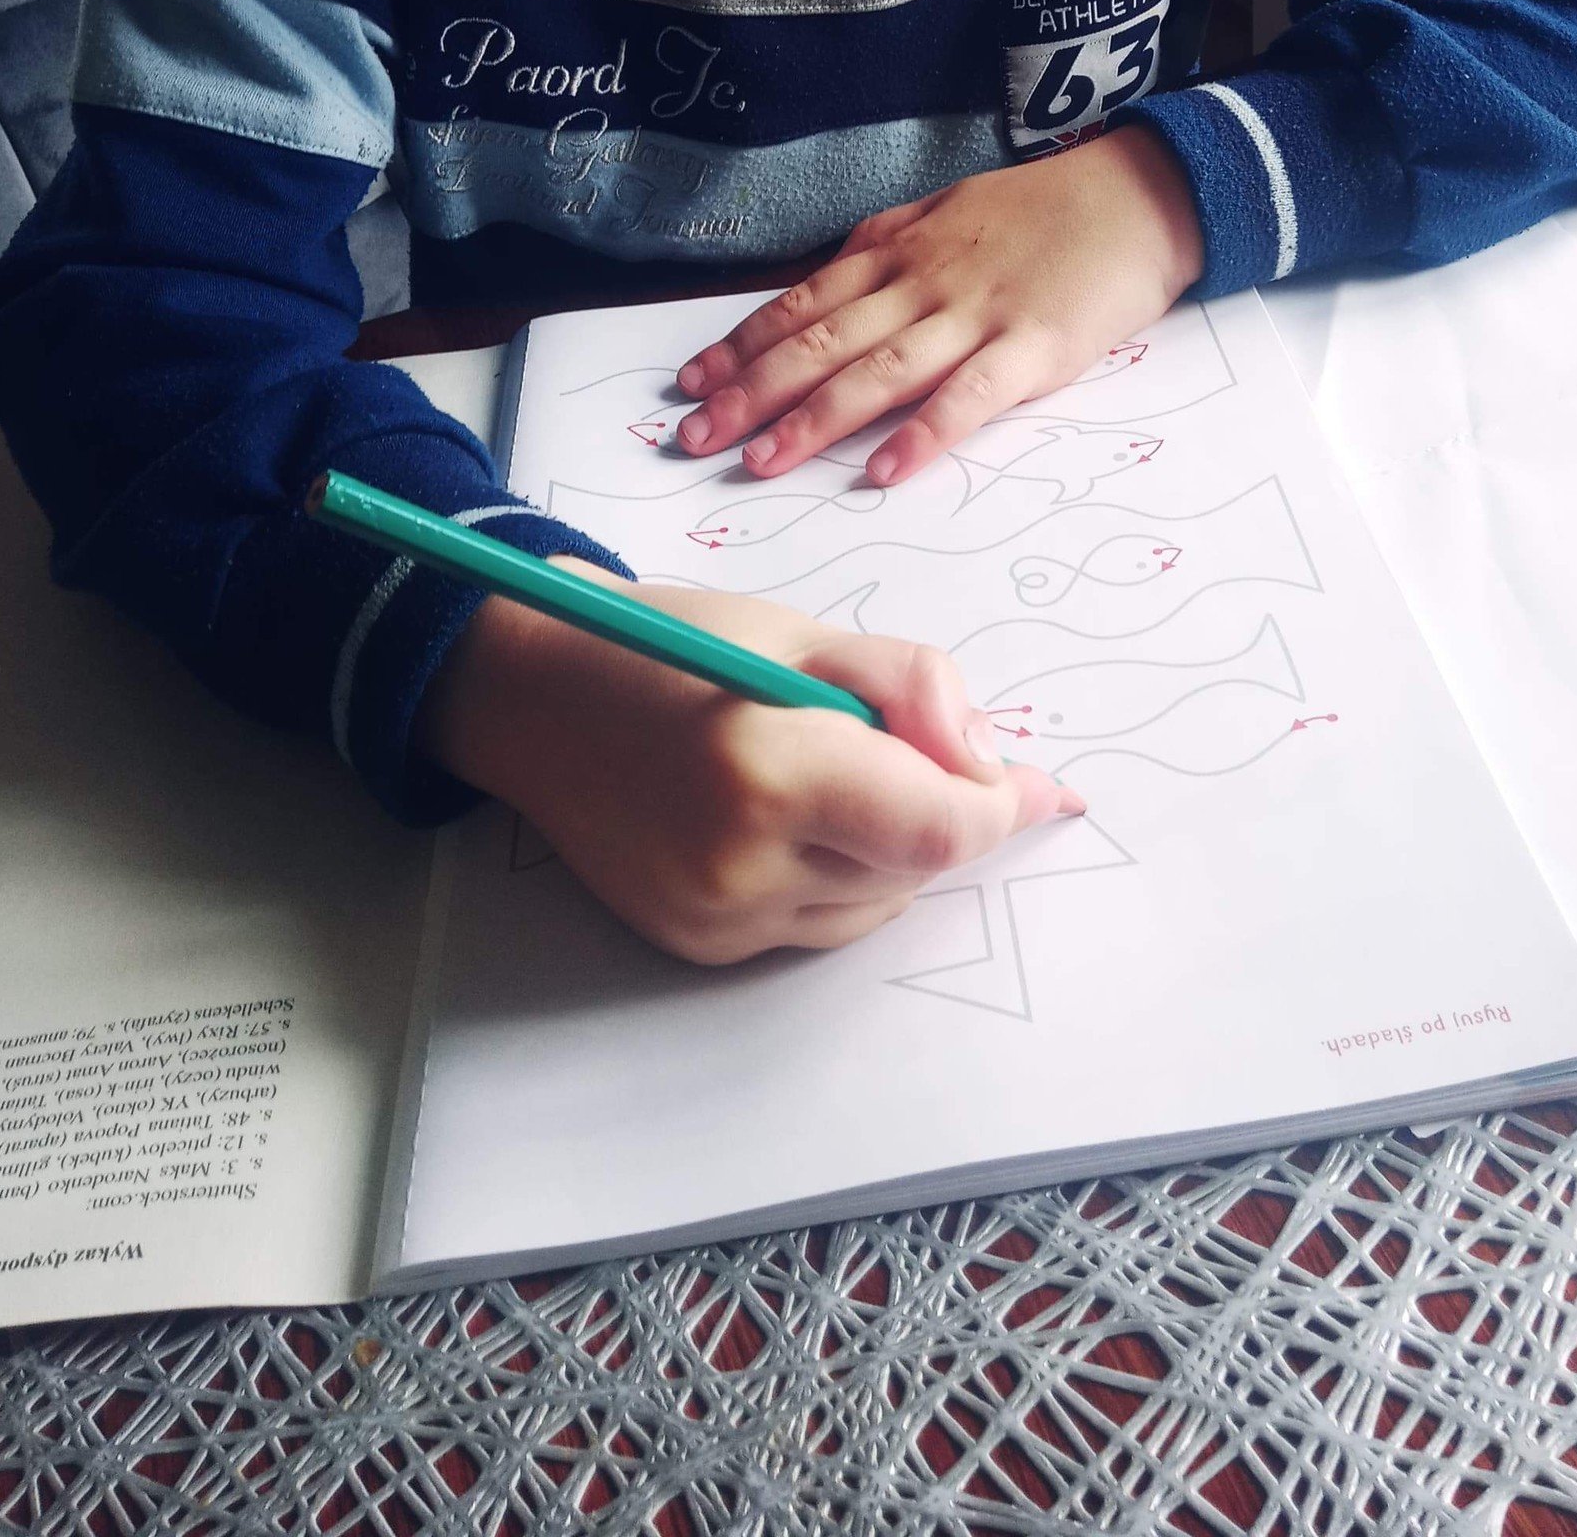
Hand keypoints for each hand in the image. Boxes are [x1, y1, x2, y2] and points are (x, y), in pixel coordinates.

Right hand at [417, 565, 1081, 964]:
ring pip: (874, 905)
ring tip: (821, 771)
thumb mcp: (803, 632)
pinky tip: (781, 815)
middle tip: (894, 742)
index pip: (942, 829)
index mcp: (772, 769)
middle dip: (936, 810)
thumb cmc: (673, 646)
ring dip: (886, 848)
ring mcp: (716, 917)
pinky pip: (815, 924)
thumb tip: (990, 761)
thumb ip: (913, 686)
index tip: (1040, 784)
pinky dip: (830, 875)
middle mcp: (743, 863)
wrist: (537, 698)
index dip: (1004, 807)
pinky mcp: (700, 945)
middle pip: (916, 869)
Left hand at [674, 123, 1202, 485]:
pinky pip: (969, 396)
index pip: (802, 304)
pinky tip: (884, 471)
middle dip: (751, 392)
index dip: (743, 346)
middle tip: (694, 438)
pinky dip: (924, 433)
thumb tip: (829, 272)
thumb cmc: (1044, 208)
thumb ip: (887, 243)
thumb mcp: (949, 209)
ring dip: (813, 420)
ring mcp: (976, 315)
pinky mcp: (1033, 348)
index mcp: (899, 253)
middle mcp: (923, 284)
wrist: (1139, 192)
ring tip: (760, 462)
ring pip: (878, 370)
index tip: (691, 385)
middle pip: (821, 343)